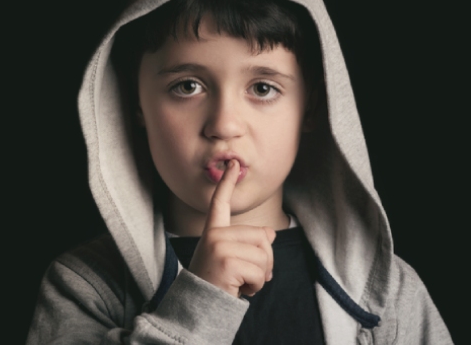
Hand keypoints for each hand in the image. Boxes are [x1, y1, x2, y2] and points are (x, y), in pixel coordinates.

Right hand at [187, 160, 275, 297]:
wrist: (199, 307)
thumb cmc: (217, 283)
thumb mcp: (232, 260)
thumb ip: (249, 244)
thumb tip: (270, 233)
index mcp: (213, 232)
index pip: (220, 203)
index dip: (227, 182)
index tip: (233, 163)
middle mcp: (214, 235)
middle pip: (262, 237)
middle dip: (265, 261)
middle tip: (248, 275)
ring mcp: (219, 247)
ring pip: (264, 255)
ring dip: (261, 276)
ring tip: (243, 283)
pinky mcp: (226, 262)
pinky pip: (260, 271)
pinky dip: (257, 286)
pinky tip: (241, 290)